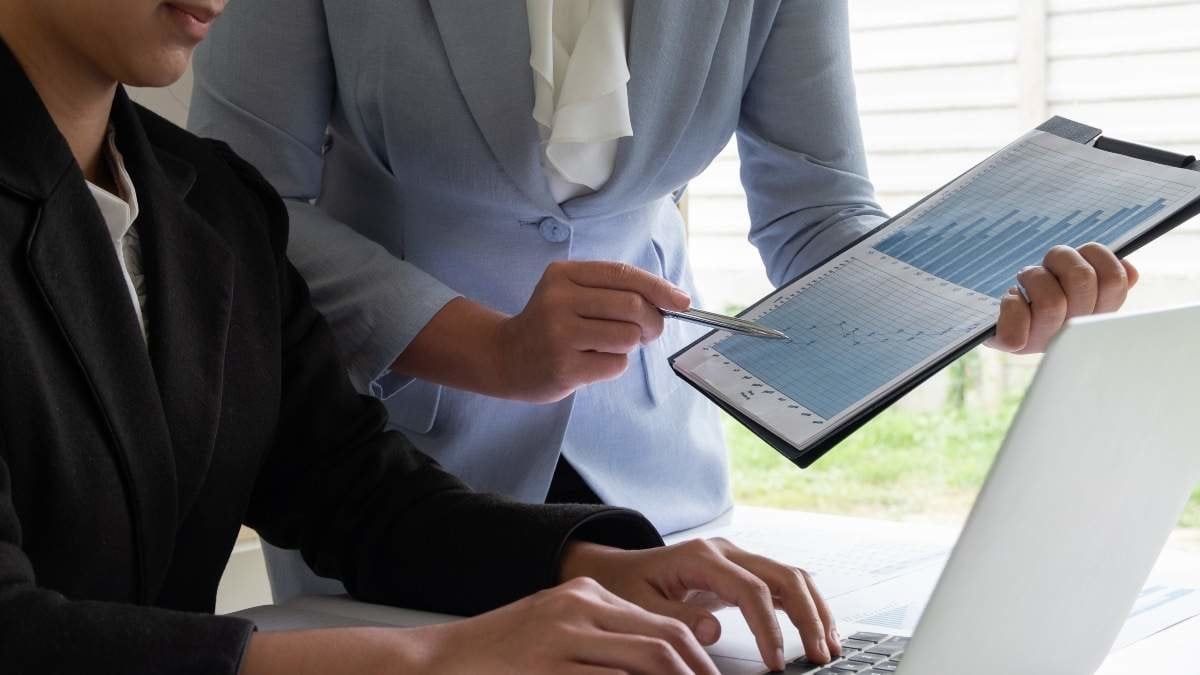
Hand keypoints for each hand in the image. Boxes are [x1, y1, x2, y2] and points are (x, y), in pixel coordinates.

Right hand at [419, 577, 718, 674]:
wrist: (438, 660)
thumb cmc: (498, 654)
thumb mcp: (556, 633)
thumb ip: (603, 645)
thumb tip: (658, 664)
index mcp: (587, 595)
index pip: (662, 625)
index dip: (696, 661)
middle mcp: (580, 608)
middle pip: (665, 642)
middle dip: (698, 674)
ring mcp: (563, 636)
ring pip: (647, 660)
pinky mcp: (546, 666)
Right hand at [493, 260, 691, 402]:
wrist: (505, 357)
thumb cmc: (550, 323)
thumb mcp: (570, 292)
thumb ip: (613, 290)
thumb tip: (671, 301)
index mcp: (563, 275)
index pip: (623, 275)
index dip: (658, 287)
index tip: (682, 301)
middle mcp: (559, 301)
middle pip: (633, 306)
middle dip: (652, 322)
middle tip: (647, 332)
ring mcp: (560, 335)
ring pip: (628, 337)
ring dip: (629, 345)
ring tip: (605, 345)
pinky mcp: (565, 367)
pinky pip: (616, 364)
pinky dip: (614, 364)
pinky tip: (591, 362)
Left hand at [560, 538, 840, 670]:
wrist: (616, 570)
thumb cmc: (624, 587)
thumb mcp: (639, 606)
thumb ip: (676, 618)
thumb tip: (713, 632)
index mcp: (700, 558)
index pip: (750, 590)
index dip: (768, 629)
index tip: (775, 664)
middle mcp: (726, 552)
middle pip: (783, 576)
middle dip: (807, 618)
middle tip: (819, 657)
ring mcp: (737, 558)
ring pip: (792, 576)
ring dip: (816, 611)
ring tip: (829, 648)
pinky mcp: (743, 571)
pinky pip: (784, 583)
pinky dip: (806, 606)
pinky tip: (818, 632)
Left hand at [987, 242, 1138, 353]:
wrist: (998, 318)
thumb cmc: (1040, 294)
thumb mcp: (1073, 281)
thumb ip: (1102, 276)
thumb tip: (1128, 271)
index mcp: (1097, 313)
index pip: (1115, 280)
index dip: (1099, 258)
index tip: (1082, 257)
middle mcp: (1076, 331)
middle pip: (1082, 280)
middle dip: (1062, 259)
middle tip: (1049, 264)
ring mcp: (1045, 340)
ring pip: (1051, 301)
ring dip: (1035, 277)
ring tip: (1027, 278)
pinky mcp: (1015, 343)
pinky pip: (1017, 321)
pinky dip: (1011, 302)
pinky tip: (1012, 299)